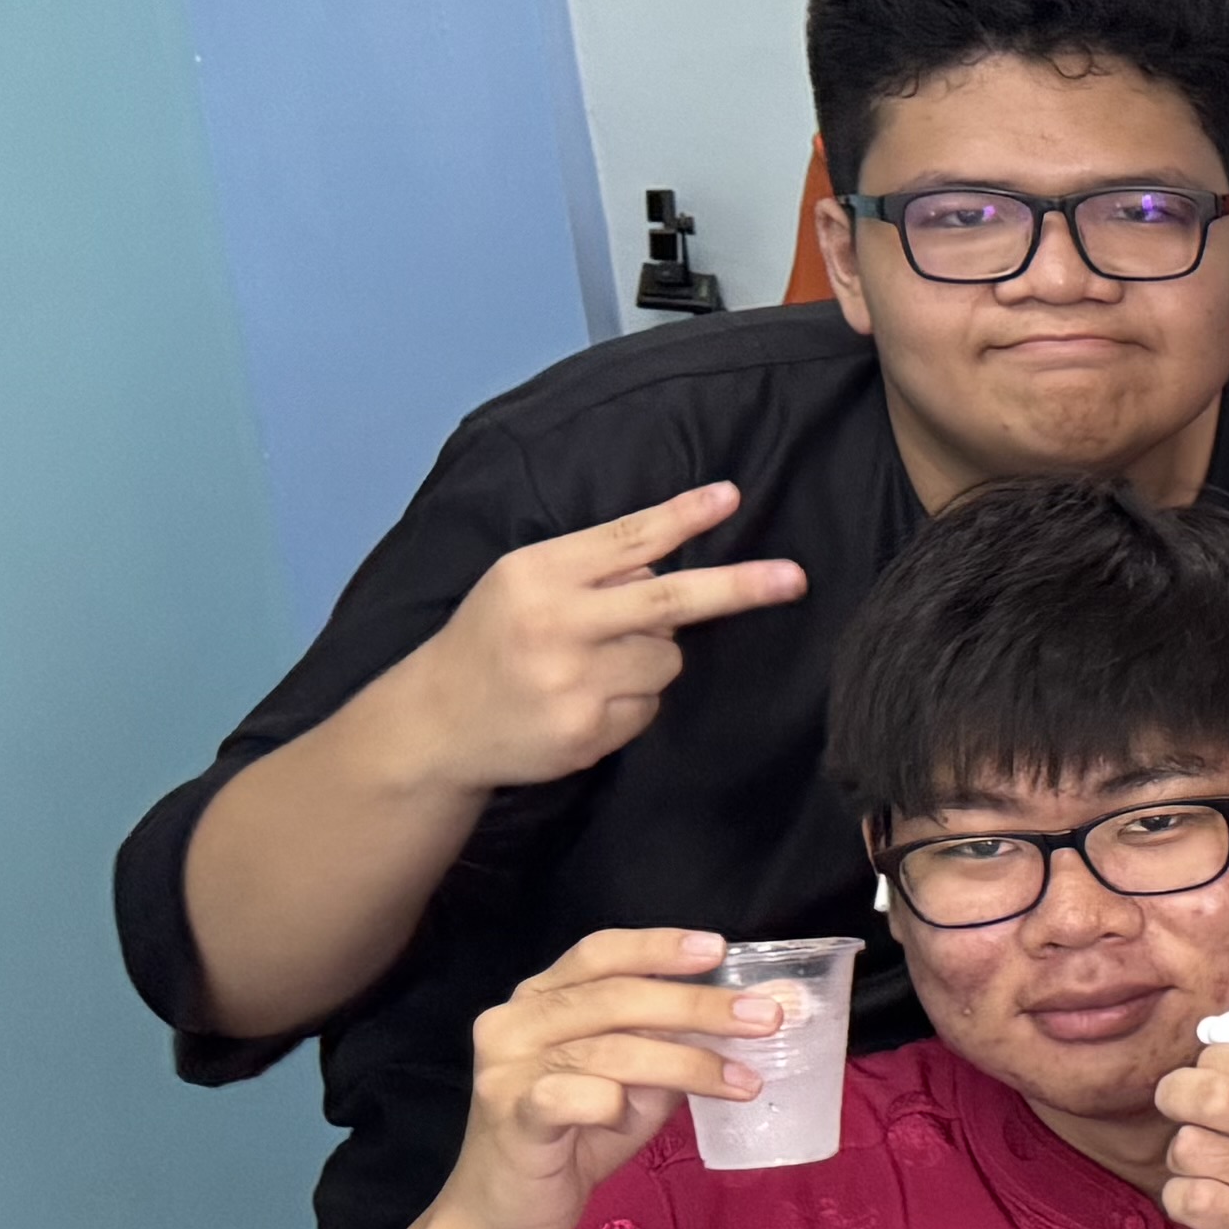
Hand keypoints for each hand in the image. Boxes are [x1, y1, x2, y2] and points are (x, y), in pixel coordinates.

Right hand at [379, 482, 810, 794]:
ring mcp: (572, 683)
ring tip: (590, 667)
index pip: (626, 540)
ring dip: (650, 660)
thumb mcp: (521, 585)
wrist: (433, 723)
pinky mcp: (585, 732)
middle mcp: (556, 624)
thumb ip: (591, 570)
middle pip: (670, 600)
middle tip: (794, 578)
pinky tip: (583, 703)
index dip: (682, 518)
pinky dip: (631, 703)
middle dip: (738, 588)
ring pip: (667, 658)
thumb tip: (671, 559)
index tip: (731, 497)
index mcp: (538, 574)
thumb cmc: (492, 640)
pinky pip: (649, 707)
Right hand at [446, 931, 789, 1228]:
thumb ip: (675, 1045)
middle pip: (615, 997)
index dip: (658, 947)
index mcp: (540, 1000)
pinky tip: (632, 1117)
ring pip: (609, 1049)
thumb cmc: (576, 1138)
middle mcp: (515, 1023)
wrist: (506, 1213)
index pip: (600, 954)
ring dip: (688, 1063)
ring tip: (745, 1081)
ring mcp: (506, 1069)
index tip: (718, 949)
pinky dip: (613, 1103)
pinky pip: (571, 1096)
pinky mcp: (510, 1117)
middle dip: (698, 1006)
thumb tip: (756, 1015)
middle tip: (765, 1019)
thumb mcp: (635, 1083)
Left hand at [1153, 1018, 1228, 1228]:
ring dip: (1183, 1156)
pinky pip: (1192, 1199)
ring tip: (1205, 1167)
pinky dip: (1182, 1197)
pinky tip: (1204, 1201)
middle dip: (1178, 1095)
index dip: (1213, 1060)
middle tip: (1181, 1110)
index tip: (1210, 1077)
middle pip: (1215, 1092)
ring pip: (1193, 1146)